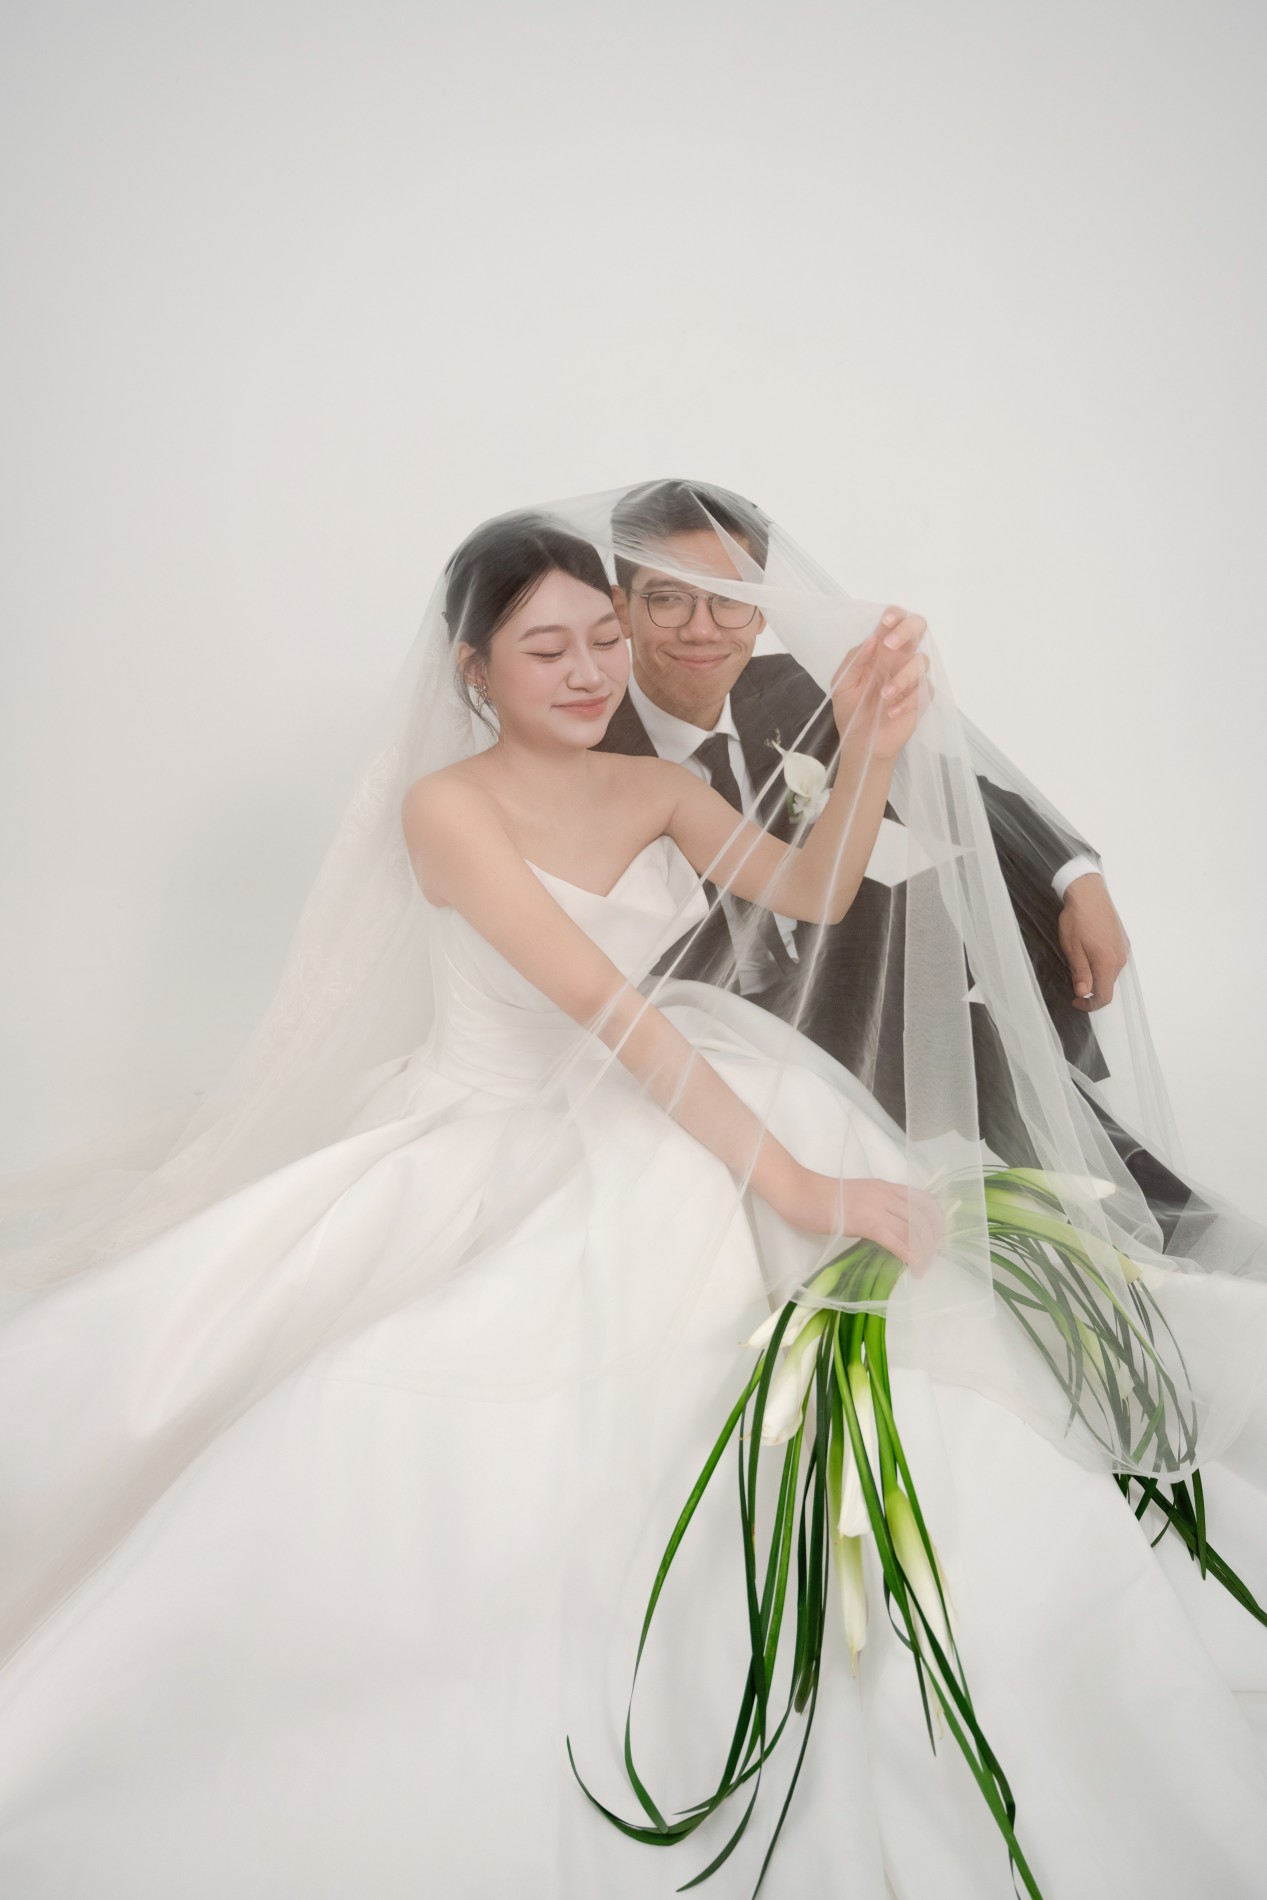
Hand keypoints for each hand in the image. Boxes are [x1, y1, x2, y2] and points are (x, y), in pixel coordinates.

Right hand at [776, 1166, 943, 1274]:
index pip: (922, 1199)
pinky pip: (893, 1238)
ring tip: (922, 1268)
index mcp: (884, 1187)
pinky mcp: (864, 1222)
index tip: (937, 1236)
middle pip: (922, 1216)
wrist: (800, 1192)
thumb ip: (876, 1207)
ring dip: (922, 1250)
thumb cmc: (822, 1197)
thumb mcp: (858, 1195)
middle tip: (931, 1257)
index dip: (936, 1218)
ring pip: (911, 1228)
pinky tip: (913, 1264)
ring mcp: (875, 1207)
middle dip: (932, 1239)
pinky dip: (907, 1252)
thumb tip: (891, 1230)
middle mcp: (885, 1194)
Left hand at [831, 605, 931, 760]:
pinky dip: (907, 701)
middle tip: (890, 645)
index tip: (886, 621)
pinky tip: (891, 712)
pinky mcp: (921, 698)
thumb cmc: (850, 710)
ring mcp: (912, 678)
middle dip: (907, 630)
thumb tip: (872, 639)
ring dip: (902, 678)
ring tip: (883, 696)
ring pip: (922, 661)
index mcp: (880, 650)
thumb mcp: (843, 683)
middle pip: (918, 628)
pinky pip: (925, 690)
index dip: (895, 615)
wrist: (860, 742)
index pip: (895, 621)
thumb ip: (856, 660)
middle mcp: (899, 659)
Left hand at [1058, 872, 1129, 1011]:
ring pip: (1111, 973)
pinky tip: (1090, 952)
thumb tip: (1084, 994)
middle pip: (1108, 986)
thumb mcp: (1072, 948)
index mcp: (1107, 963)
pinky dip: (1103, 964)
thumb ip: (1080, 973)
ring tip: (1080, 963)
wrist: (1089, 893)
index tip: (1077, 1002)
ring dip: (1097, 976)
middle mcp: (1119, 958)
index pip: (1104, 997)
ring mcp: (1123, 949)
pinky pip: (1115, 960)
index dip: (1090, 1005)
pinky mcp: (1123, 941)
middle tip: (1074, 982)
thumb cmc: (1078, 918)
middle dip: (1092, 990)